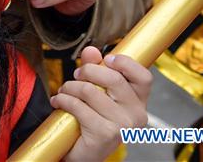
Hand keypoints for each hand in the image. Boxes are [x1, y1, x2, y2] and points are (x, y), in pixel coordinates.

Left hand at [53, 46, 151, 161]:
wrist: (83, 154)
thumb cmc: (91, 122)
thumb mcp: (96, 92)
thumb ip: (95, 69)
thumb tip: (91, 50)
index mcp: (139, 102)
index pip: (144, 77)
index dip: (126, 63)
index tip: (106, 59)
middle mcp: (137, 115)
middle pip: (113, 78)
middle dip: (86, 71)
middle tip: (75, 76)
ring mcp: (123, 126)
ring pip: (90, 90)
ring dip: (69, 88)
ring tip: (64, 92)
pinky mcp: (105, 134)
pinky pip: (78, 106)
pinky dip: (63, 100)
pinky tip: (59, 102)